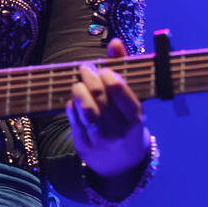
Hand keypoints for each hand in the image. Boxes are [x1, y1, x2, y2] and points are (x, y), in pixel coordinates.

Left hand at [64, 38, 150, 179]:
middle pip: (99, 98)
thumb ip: (123, 69)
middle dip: (89, 77)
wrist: (122, 164)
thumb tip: (115, 42)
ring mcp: (101, 140)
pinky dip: (71, 104)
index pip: (120, 92)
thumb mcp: (132, 101)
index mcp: (135, 119)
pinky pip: (73, 119)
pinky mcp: (84, 145)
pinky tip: (75, 99)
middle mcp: (119, 131)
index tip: (104, 69)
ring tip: (79, 83)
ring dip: (78, 90)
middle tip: (85, 68)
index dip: (109, 75)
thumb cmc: (127, 122)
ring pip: (85, 110)